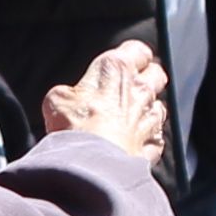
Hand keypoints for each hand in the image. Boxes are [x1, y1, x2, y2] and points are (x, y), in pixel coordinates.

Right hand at [38, 38, 169, 163]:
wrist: (91, 165)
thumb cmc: (75, 129)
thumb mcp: (56, 100)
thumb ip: (67, 94)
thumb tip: (65, 99)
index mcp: (116, 70)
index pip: (137, 50)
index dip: (131, 55)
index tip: (121, 62)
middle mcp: (139, 91)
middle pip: (156, 74)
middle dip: (147, 78)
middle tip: (129, 87)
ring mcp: (149, 120)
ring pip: (159, 107)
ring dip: (147, 111)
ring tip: (129, 120)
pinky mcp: (151, 148)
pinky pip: (155, 140)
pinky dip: (147, 142)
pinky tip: (133, 146)